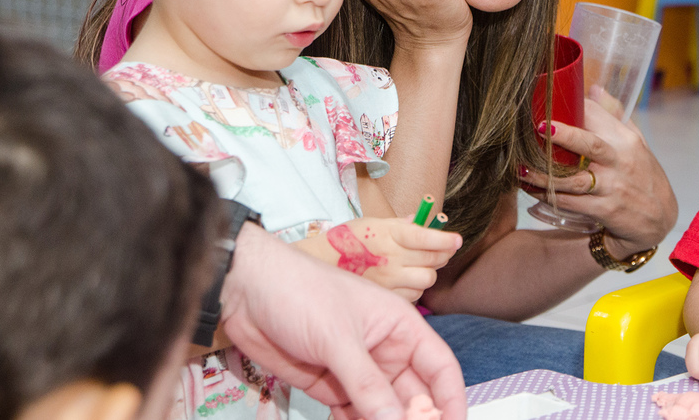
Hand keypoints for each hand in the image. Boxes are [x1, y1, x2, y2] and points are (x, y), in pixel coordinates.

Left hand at [221, 224, 465, 419]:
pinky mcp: (330, 386)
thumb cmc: (301, 292)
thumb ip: (367, 384)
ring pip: (383, 411)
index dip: (452, 401)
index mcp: (401, 327)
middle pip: (414, 397)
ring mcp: (358, 372)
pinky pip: (354, 417)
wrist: (247, 291)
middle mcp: (386, 351)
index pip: (440, 369)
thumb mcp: (339, 338)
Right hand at [319, 216, 462, 301]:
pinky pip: (413, 296)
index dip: (446, 239)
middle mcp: (390, 257)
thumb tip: (428, 222)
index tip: (457, 240)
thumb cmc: (349, 240)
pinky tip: (405, 280)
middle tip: (440, 251)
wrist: (319, 264)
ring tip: (418, 266)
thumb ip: (403, 225)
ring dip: (428, 273)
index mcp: (389, 233)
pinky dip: (415, 288)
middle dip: (442, 255)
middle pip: (432, 261)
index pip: (426, 237)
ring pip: (426, 280)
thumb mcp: (375, 223)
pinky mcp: (384, 296)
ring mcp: (387, 279)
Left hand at [520, 88, 677, 257]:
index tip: (548, 101)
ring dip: (545, 174)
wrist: (660, 220)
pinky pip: (572, 203)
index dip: (574, 108)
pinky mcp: (605, 210)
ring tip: (521, 167)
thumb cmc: (645, 176)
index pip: (599, 116)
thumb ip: (616, 116)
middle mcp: (620, 161)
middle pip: (590, 145)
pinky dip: (550, 197)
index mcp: (626, 140)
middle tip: (538, 127)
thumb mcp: (638, 143)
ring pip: (574, 179)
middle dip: (564, 135)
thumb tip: (595, 89)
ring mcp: (612, 187)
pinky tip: (531, 189)